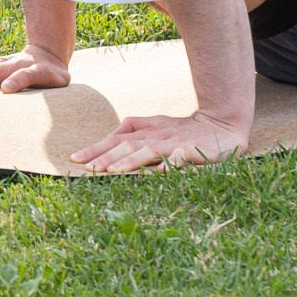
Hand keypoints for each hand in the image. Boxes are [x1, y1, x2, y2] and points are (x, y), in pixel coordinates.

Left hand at [70, 110, 249, 173]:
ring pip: (147, 151)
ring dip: (129, 162)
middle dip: (104, 157)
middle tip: (87, 168)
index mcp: (145, 131)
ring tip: (112, 171)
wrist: (221, 124)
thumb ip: (134, 128)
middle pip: (125, 146)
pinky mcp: (192, 151)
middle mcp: (155, 135)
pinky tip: (160, 172)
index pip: (114, 139)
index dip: (95, 148)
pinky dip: (170, 164)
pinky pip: (180, 158)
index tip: (74, 159)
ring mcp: (173, 143)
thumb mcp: (156, 126)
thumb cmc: (183, 129)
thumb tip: (111, 135)